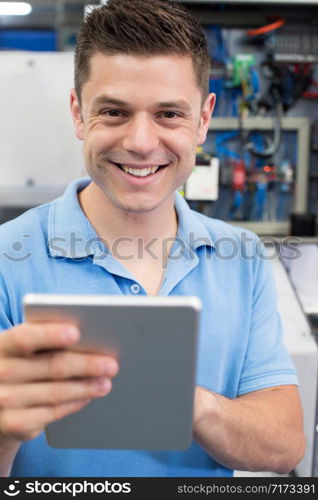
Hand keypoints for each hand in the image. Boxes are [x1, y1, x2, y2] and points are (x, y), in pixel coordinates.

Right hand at [0, 322, 118, 445]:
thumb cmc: (18, 361)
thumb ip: (45, 338)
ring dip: (85, 387)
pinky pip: (50, 413)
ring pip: (55, 393)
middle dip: (86, 365)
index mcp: (1, 345)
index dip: (50, 335)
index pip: (25, 338)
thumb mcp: (21, 347)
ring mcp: (3, 401)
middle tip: (111, 364)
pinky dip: (72, 404)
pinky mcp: (13, 424)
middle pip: (51, 366)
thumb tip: (87, 338)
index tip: (75, 332)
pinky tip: (86, 397)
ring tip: (106, 382)